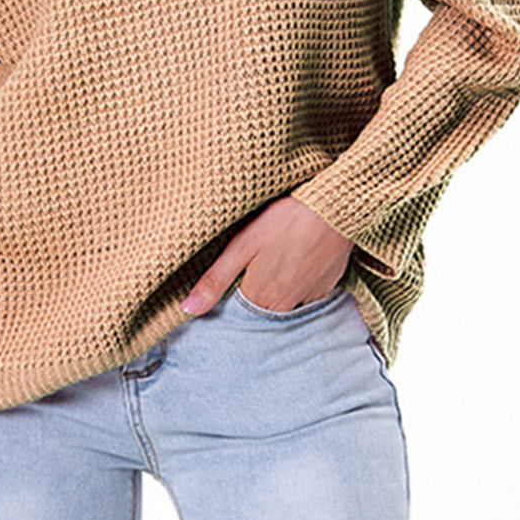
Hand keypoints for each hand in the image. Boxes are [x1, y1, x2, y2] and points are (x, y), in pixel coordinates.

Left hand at [179, 195, 354, 316]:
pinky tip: (297, 257)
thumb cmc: (284, 221)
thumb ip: (215, 281)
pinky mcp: (327, 288)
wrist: (333, 208)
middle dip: (255, 290)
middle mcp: (285, 307)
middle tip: (258, 259)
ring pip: (284, 302)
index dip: (230, 295)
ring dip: (278, 286)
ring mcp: (310, 299)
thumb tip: (187, 310)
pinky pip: (306, 294)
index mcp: (260, 298)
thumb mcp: (242, 246)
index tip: (234, 275)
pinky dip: (299, 281)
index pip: (236, 312)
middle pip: (261, 307)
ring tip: (278, 256)